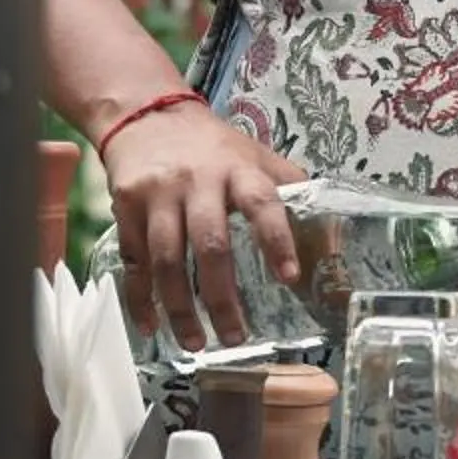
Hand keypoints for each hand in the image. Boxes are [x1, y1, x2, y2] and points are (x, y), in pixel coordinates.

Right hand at [97, 102, 307, 350]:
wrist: (145, 115)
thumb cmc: (211, 146)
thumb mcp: (253, 155)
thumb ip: (288, 188)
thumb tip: (330, 236)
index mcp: (237, 169)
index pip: (262, 203)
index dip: (277, 240)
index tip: (290, 278)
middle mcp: (197, 182)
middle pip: (210, 244)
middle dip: (222, 296)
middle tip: (236, 337)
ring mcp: (158, 195)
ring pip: (167, 259)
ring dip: (180, 308)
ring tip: (195, 343)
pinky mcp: (127, 208)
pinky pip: (133, 260)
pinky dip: (140, 298)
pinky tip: (151, 327)